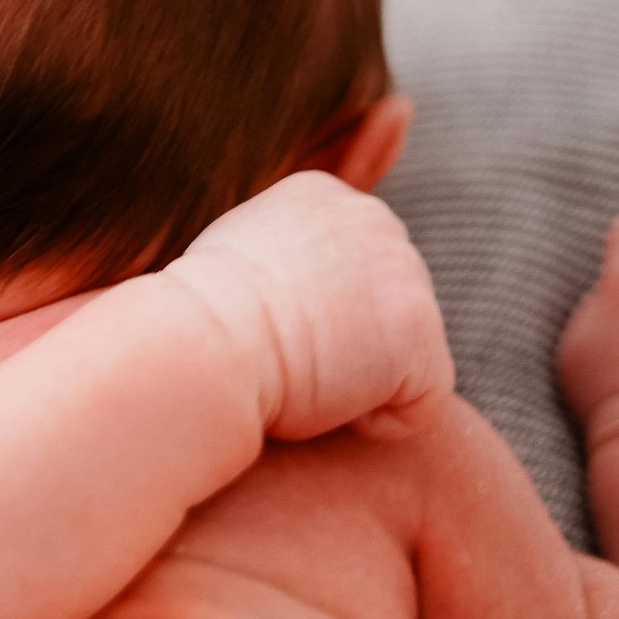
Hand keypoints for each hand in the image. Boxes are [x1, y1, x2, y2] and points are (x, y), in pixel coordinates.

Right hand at [163, 171, 454, 440]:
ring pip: (405, 352)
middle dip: (349, 341)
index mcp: (325, 196)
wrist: (202, 344)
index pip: (351, 266)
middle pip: (387, 304)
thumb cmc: (197, 321)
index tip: (267, 330)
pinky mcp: (421, 338)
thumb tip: (301, 288)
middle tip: (285, 359)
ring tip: (299, 378)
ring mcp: (406, 276)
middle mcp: (375, 220)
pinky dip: (375, 422)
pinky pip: (419, 402)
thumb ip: (286, 256)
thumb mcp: (236, 257)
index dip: (318, 314)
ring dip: (360, 378)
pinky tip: (321, 403)